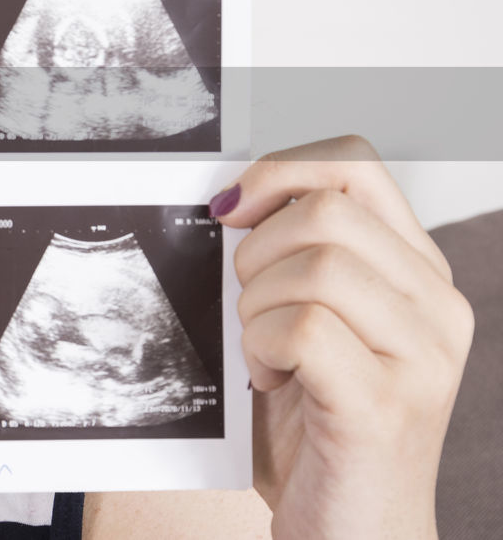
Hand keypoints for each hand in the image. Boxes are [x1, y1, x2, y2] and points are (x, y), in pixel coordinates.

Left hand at [212, 135, 474, 539]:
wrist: (353, 532)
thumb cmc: (316, 424)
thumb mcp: (311, 321)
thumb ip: (294, 257)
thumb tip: (229, 197)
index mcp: (417, 272)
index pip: (355, 162)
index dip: (280, 170)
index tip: (232, 210)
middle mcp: (436, 306)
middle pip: (324, 211)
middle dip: (256, 254)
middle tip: (251, 309)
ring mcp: (422, 358)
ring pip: (311, 268)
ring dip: (255, 310)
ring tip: (266, 357)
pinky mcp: (384, 407)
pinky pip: (300, 331)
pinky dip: (261, 351)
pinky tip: (272, 383)